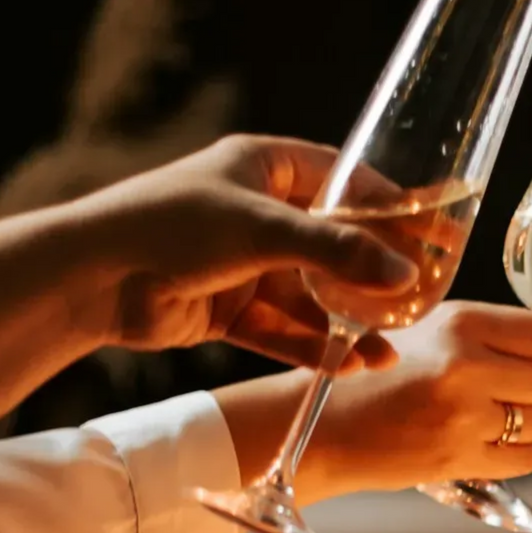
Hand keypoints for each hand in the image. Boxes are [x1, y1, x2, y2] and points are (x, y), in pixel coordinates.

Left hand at [60, 134, 420, 370]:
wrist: (92, 279)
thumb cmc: (172, 227)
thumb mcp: (264, 229)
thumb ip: (337, 252)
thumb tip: (406, 275)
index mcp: (267, 167)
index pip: (348, 181)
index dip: (395, 208)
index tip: (439, 233)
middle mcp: (259, 212)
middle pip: (335, 245)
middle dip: (376, 278)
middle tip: (423, 300)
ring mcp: (244, 263)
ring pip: (312, 296)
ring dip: (347, 324)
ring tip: (388, 352)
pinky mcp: (228, 309)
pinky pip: (283, 329)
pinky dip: (312, 347)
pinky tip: (346, 364)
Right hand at [214, 302, 531, 502]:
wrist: (322, 424)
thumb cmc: (372, 372)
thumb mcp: (424, 328)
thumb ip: (484, 332)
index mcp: (462, 324)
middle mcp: (466, 366)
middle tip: (504, 391)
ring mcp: (464, 417)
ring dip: (524, 423)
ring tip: (484, 416)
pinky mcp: (458, 459)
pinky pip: (525, 459)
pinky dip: (512, 454)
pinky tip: (479, 441)